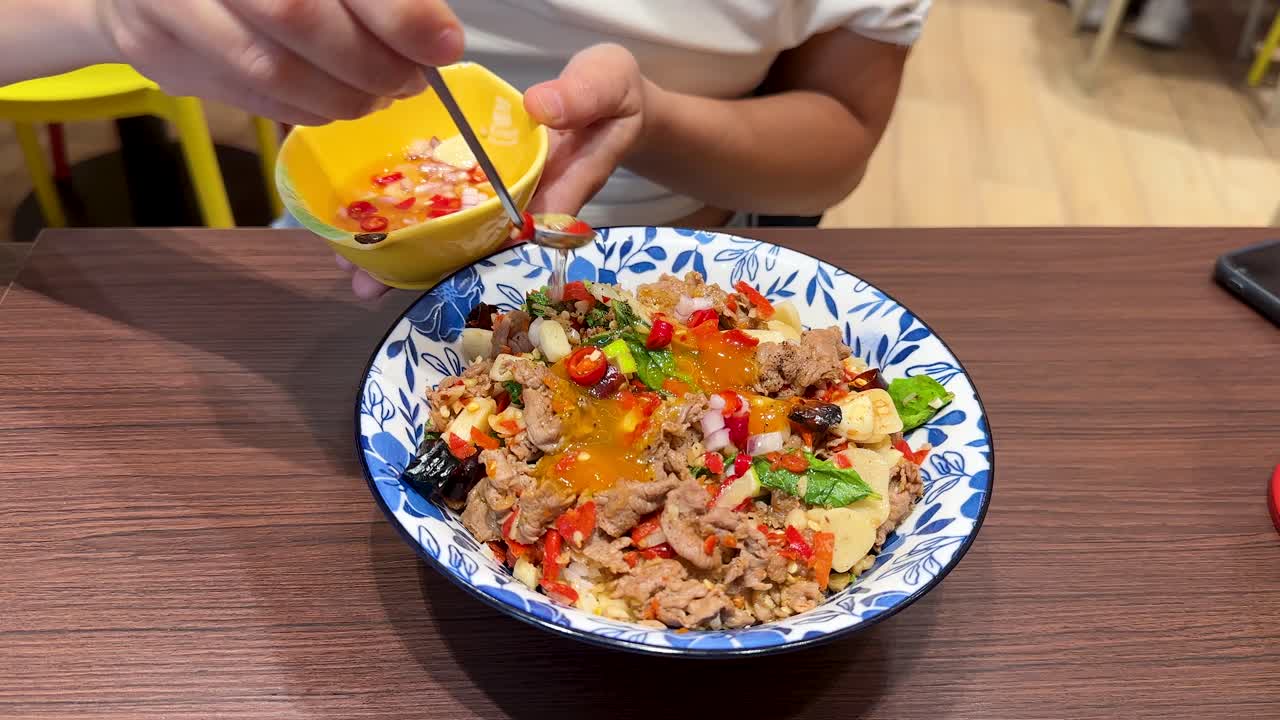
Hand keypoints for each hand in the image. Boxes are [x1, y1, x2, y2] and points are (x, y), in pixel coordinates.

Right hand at [95, 0, 463, 124]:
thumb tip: (436, 39)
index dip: (395, 13)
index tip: (442, 44)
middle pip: (296, 17)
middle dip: (371, 62)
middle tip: (411, 78)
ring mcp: (164, 5)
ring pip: (270, 72)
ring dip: (343, 96)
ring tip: (378, 92)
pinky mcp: (155, 53)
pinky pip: (247, 99)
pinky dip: (304, 107)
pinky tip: (332, 96)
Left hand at [339, 43, 650, 299]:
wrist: (615, 103)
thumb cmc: (615, 95)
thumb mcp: (608, 83)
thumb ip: (581, 95)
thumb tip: (541, 107)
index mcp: (561, 188)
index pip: (520, 228)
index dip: (478, 250)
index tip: (436, 266)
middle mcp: (528, 205)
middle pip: (476, 248)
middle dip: (425, 269)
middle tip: (368, 287)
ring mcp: (505, 201)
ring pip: (457, 236)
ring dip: (408, 256)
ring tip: (354, 275)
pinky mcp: (488, 188)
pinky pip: (451, 210)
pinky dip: (414, 222)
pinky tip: (369, 232)